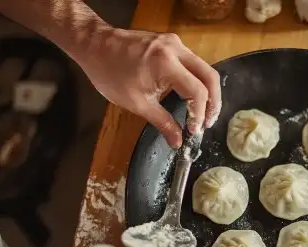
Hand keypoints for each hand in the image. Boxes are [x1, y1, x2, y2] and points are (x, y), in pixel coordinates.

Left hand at [76, 27, 220, 147]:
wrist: (94, 44)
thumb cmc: (109, 74)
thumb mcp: (137, 103)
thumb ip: (162, 122)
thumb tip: (178, 142)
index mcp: (166, 63)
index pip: (197, 91)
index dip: (200, 114)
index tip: (193, 130)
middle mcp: (176, 49)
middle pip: (210, 77)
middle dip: (213, 103)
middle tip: (208, 123)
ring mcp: (176, 43)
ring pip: (204, 69)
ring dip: (207, 92)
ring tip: (202, 113)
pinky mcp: (172, 43)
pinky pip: (194, 63)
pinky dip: (197, 81)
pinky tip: (192, 97)